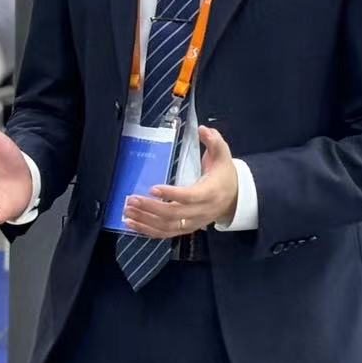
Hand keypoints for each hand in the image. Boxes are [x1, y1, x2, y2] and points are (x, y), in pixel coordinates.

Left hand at [123, 126, 238, 237]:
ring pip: (167, 227)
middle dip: (150, 208)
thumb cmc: (224, 175)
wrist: (234, 198)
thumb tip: (203, 129)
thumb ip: (214, 141)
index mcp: (209, 193)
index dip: (172, 194)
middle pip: (173, 214)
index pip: (189, 196)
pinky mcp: (186, 229)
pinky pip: (165, 233)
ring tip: (127, 212)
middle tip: (132, 199)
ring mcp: (192, 223)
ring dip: (145, 221)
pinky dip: (148, 231)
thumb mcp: (223, 155)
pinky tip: (132, 224)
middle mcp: (200, 211)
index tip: (153, 188)